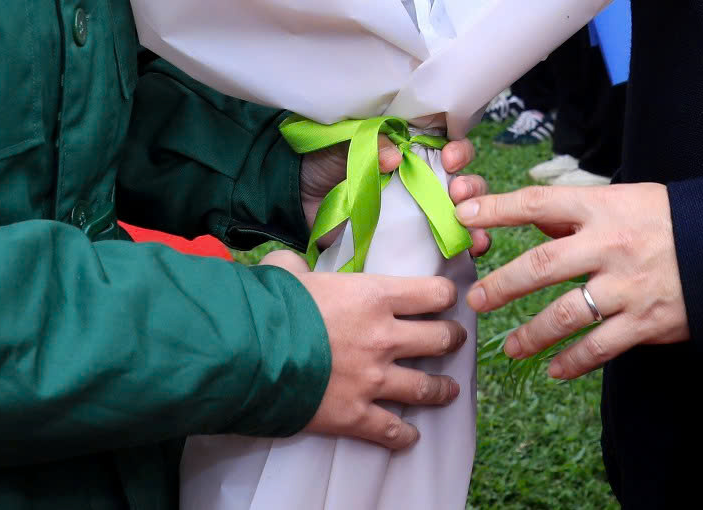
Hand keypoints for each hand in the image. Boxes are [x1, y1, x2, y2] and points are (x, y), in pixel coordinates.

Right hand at [264, 253, 465, 450]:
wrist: (248, 353)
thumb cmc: (269, 307)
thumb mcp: (287, 273)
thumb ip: (298, 266)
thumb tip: (292, 265)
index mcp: (374, 296)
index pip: (433, 293)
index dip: (444, 295)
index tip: (446, 299)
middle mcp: (384, 338)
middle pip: (440, 339)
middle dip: (452, 339)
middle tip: (454, 339)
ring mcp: (373, 380)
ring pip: (425, 387)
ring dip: (442, 389)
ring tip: (450, 390)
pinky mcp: (355, 415)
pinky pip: (391, 431)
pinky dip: (404, 436)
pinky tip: (410, 437)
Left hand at [300, 134, 487, 257]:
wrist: (295, 201)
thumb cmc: (322, 164)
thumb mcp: (344, 146)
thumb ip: (370, 146)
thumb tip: (396, 156)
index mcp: (409, 151)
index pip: (446, 147)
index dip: (457, 150)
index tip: (450, 158)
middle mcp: (420, 180)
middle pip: (461, 181)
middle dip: (471, 187)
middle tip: (458, 194)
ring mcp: (417, 213)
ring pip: (461, 214)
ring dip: (476, 220)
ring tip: (471, 230)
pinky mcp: (410, 241)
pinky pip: (444, 244)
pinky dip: (463, 247)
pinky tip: (471, 253)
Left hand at [459, 182, 688, 378]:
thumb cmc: (673, 220)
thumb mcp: (627, 199)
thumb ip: (580, 212)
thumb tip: (535, 219)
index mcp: (603, 206)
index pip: (538, 203)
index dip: (496, 208)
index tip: (463, 214)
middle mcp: (610, 245)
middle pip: (541, 264)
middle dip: (503, 284)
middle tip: (476, 299)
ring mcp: (627, 286)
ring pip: (565, 315)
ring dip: (531, 334)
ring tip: (511, 347)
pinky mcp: (645, 322)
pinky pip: (600, 348)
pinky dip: (573, 362)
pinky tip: (555, 369)